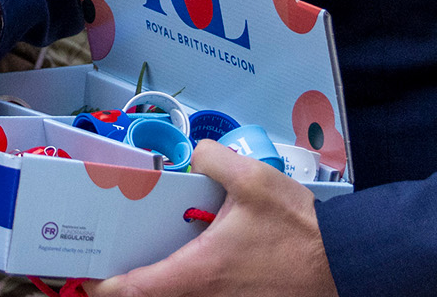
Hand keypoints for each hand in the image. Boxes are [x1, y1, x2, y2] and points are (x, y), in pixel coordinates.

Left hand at [88, 141, 336, 296]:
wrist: (345, 264)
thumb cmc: (300, 231)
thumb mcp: (252, 179)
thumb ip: (212, 159)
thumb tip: (195, 154)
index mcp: (199, 271)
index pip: (136, 290)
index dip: (105, 286)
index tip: (91, 277)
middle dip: (134, 282)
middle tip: (121, 258)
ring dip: (167, 283)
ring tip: (159, 254)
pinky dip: (195, 285)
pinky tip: (204, 258)